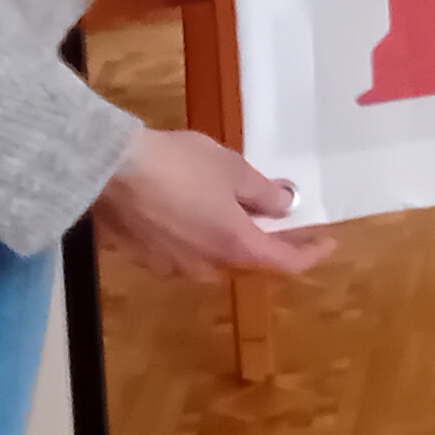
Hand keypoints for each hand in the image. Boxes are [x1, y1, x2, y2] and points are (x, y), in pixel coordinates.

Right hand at [93, 129, 332, 278]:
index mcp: (233, 248)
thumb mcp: (234, 171)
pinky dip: (201, 237)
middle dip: (268, 242)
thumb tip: (284, 207)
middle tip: (284, 220)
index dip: (309, 254)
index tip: (326, 241)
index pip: (283, 263)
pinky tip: (197, 213)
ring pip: (214, 258)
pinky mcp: (144, 259)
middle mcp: (204, 268)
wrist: (109, 171)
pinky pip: (185, 252)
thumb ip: (264, 194)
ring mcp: (171, 267)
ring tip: (241, 212)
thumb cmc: (180, 167)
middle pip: (247, 261)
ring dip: (232, 239)